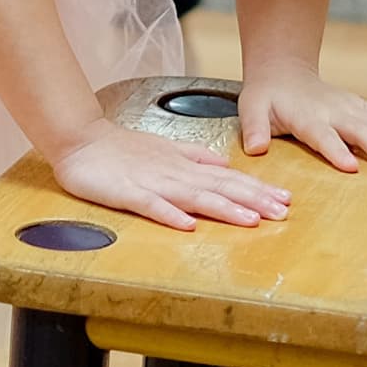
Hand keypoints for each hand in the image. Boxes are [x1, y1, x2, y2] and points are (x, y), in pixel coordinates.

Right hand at [50, 123, 293, 232]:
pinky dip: (170, 215)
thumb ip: (194, 156)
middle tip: (282, 212)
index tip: (285, 200)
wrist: (80, 140)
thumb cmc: (120, 148)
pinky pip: (151, 206)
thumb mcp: (165, 149)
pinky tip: (189, 226)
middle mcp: (175, 174)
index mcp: (184, 166)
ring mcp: (152, 183)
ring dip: (224, 208)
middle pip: (220, 188)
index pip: (228, 179)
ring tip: (251, 221)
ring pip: (194, 197)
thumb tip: (224, 164)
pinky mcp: (127, 193)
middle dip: (253, 200)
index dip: (257, 189)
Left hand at [236, 72, 366, 174]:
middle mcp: (334, 110)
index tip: (351, 166)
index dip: (336, 150)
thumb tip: (255, 148)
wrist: (284, 71)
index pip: (323, 135)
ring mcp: (351, 107)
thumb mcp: (250, 109)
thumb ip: (253, 128)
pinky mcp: (362, 107)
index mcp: (307, 116)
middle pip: (361, 129)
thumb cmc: (266, 96)